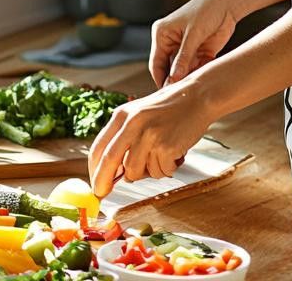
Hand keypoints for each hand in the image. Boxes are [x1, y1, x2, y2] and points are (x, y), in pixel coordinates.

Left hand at [88, 78, 215, 197]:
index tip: (94, 184)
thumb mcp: (138, 116)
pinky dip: (165, 169)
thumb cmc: (168, 111)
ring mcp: (149, 136)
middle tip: (102, 194)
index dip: (94, 169)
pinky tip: (173, 154)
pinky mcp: (166, 147)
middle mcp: (132, 125)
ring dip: (146, 173)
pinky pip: (159, 172)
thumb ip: (123, 138)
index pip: (99, 147)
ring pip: (135, 171)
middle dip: (103, 182)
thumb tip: (112, 172)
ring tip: (158, 157)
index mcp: (121, 116)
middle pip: (110, 161)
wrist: (197, 98)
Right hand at [150, 0, 237, 86]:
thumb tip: (173, 78)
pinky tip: (204, 77)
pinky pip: (197, 66)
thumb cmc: (207, 10)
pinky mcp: (200, 51)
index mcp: (162, 34)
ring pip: (183, 69)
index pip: (156, 62)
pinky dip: (200, 72)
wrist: (230, 2)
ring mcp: (186, 47)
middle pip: (169, 67)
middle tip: (180, 93)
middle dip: (175, 79)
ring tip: (193, 87)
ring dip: (189, 77)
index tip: (165, 93)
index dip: (160, 78)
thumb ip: (183, 57)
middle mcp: (171, 42)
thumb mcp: (193, 35)